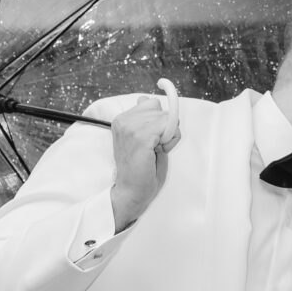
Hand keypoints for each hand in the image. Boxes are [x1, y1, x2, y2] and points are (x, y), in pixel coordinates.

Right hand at [109, 84, 181, 232]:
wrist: (131, 192)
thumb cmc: (141, 169)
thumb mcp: (145, 138)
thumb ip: (147, 119)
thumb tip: (147, 98)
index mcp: (122, 119)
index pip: (150, 103)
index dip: (158, 121)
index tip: (152, 139)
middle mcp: (123, 120)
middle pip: (160, 109)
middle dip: (165, 128)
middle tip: (154, 148)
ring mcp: (130, 128)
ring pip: (166, 117)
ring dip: (168, 136)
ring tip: (155, 152)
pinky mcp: (140, 137)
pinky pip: (167, 126)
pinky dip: (169, 141)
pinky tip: (159, 152)